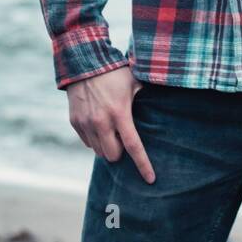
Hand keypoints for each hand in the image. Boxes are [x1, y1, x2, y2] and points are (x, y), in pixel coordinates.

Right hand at [66, 66, 155, 183]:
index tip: (150, 179)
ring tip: (112, 130)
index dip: (143, 164)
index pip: (133, 146)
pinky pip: (87, 142)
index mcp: (120, 113)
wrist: (83, 63)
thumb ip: (147, 97)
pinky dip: (95, 140)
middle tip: (123, 138)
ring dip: (107, 147)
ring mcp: (86, 123)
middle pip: (113, 155)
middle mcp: (101, 122)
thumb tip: (166, 104)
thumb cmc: (115, 72)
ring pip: (99, 151)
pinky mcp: (75, 122)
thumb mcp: (135, 82)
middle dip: (120, 153)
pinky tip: (99, 125)